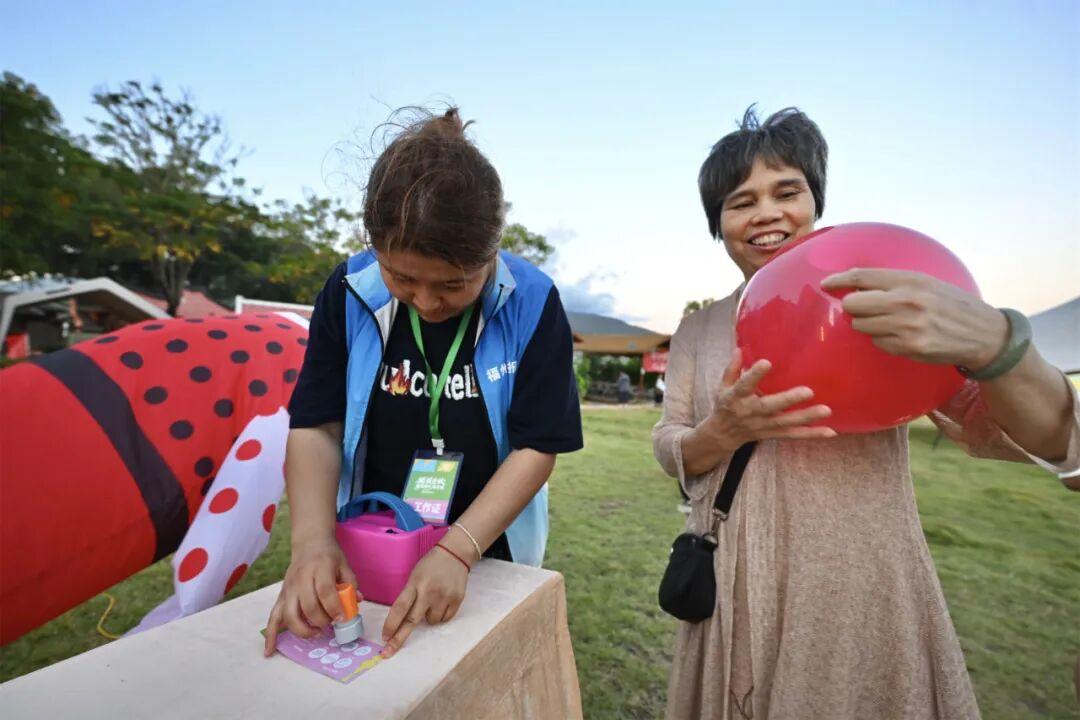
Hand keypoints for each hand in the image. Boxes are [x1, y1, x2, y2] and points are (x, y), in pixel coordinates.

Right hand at [263, 537, 357, 656]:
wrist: (309, 543)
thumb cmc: (329, 556)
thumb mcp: (344, 565)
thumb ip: (351, 583)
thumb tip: (357, 602)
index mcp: (319, 568)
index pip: (325, 591)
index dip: (334, 608)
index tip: (342, 619)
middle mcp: (301, 579)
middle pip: (307, 606)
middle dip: (321, 621)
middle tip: (332, 624)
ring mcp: (288, 588)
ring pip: (289, 615)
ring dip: (303, 630)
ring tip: (317, 633)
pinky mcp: (281, 596)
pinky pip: (273, 617)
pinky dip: (271, 635)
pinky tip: (270, 651)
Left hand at [380, 544, 469, 657]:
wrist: (456, 553)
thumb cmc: (431, 565)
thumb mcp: (415, 575)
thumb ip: (410, 595)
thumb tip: (403, 620)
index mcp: (415, 583)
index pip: (400, 607)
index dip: (391, 624)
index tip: (384, 638)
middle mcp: (429, 592)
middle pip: (411, 621)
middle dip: (398, 639)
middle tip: (388, 652)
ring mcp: (444, 597)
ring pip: (431, 622)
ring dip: (428, 617)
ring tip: (433, 601)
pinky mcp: (457, 600)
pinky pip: (445, 619)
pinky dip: (441, 615)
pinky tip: (442, 601)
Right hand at [700, 349, 835, 453]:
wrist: (722, 435)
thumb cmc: (726, 405)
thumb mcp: (722, 386)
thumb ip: (732, 369)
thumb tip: (740, 349)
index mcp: (736, 397)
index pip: (744, 385)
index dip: (754, 375)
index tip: (766, 363)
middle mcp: (750, 412)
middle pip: (769, 406)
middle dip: (788, 399)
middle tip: (808, 391)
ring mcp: (762, 425)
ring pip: (785, 422)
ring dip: (806, 417)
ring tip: (826, 410)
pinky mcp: (772, 434)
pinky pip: (793, 435)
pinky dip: (811, 434)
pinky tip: (830, 432)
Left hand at [821, 268, 1007, 368]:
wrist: (984, 333)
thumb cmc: (950, 304)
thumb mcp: (926, 283)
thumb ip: (894, 282)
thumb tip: (856, 283)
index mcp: (910, 280)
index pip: (863, 277)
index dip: (839, 280)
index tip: (826, 284)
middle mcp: (906, 301)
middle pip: (854, 304)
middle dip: (853, 306)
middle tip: (863, 308)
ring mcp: (907, 326)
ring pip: (862, 325)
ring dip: (868, 324)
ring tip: (889, 322)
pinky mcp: (910, 347)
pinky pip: (878, 343)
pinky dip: (883, 340)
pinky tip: (901, 336)